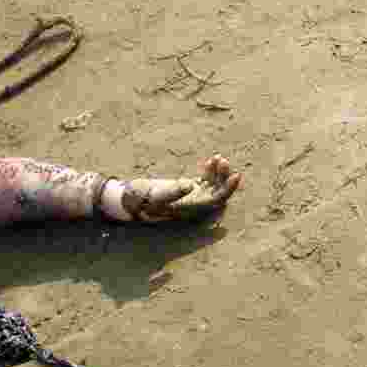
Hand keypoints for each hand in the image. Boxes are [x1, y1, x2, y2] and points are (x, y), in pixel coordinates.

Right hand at [105, 154, 242, 222]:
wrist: (130, 199)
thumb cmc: (142, 198)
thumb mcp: (157, 194)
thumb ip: (174, 191)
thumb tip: (190, 186)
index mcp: (192, 209)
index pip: (217, 201)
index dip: (228, 189)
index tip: (236, 175)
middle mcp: (196, 205)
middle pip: (219, 192)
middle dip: (224, 177)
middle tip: (223, 161)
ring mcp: (193, 197)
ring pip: (214, 185)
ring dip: (219, 172)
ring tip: (218, 158)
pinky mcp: (189, 189)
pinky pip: (206, 180)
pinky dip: (211, 170)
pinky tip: (211, 160)